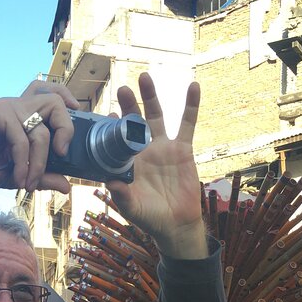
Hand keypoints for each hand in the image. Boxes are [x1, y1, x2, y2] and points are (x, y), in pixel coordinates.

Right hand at [0, 81, 78, 193]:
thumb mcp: (21, 175)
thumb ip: (44, 177)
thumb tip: (68, 186)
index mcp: (26, 114)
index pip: (53, 95)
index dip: (69, 100)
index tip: (80, 115)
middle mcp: (19, 106)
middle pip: (54, 101)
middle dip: (65, 128)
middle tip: (61, 154)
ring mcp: (6, 107)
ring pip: (40, 127)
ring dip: (40, 159)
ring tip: (30, 182)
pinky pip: (20, 137)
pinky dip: (23, 161)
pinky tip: (19, 178)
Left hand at [106, 73, 206, 259]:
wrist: (175, 225)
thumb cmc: (149, 217)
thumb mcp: (132, 208)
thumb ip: (121, 196)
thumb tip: (110, 183)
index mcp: (127, 161)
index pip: (116, 138)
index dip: (112, 126)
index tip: (108, 114)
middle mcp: (143, 149)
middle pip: (134, 120)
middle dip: (129, 104)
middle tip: (123, 88)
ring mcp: (163, 147)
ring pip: (156, 116)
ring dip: (151, 96)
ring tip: (145, 77)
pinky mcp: (183, 149)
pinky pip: (187, 123)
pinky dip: (191, 105)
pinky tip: (193, 86)